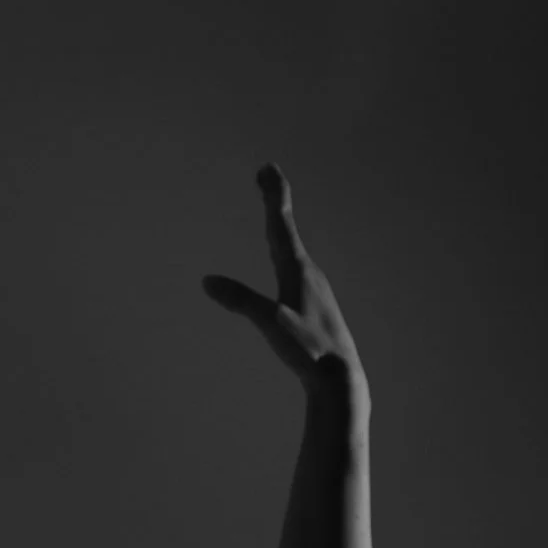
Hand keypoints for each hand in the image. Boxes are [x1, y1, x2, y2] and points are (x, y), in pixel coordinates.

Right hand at [202, 164, 365, 393]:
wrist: (340, 379)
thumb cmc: (307, 350)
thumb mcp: (270, 323)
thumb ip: (240, 300)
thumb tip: (207, 281)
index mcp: (298, 269)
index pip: (281, 223)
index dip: (274, 194)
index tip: (268, 168)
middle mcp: (310, 273)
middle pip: (287, 230)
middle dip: (275, 202)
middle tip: (267, 176)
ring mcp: (315, 289)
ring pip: (293, 249)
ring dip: (281, 228)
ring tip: (274, 215)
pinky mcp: (317, 306)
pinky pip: (297, 269)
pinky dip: (287, 253)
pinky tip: (288, 266)